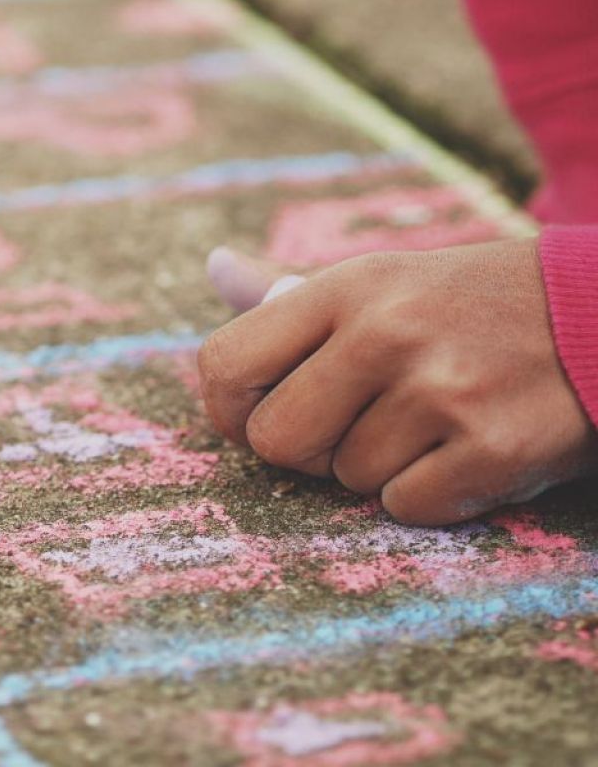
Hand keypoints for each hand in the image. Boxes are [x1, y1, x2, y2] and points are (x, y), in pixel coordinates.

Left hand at [198, 240, 597, 524]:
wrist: (592, 315)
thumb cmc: (458, 304)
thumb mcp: (375, 279)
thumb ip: (286, 289)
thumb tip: (214, 267)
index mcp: (345, 287)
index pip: (225, 363)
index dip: (230, 404)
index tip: (258, 411)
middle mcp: (386, 333)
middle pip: (274, 440)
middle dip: (302, 447)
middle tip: (347, 424)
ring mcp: (442, 392)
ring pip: (345, 480)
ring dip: (376, 466)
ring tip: (423, 422)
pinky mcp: (494, 450)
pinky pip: (405, 507)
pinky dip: (426, 493)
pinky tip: (459, 449)